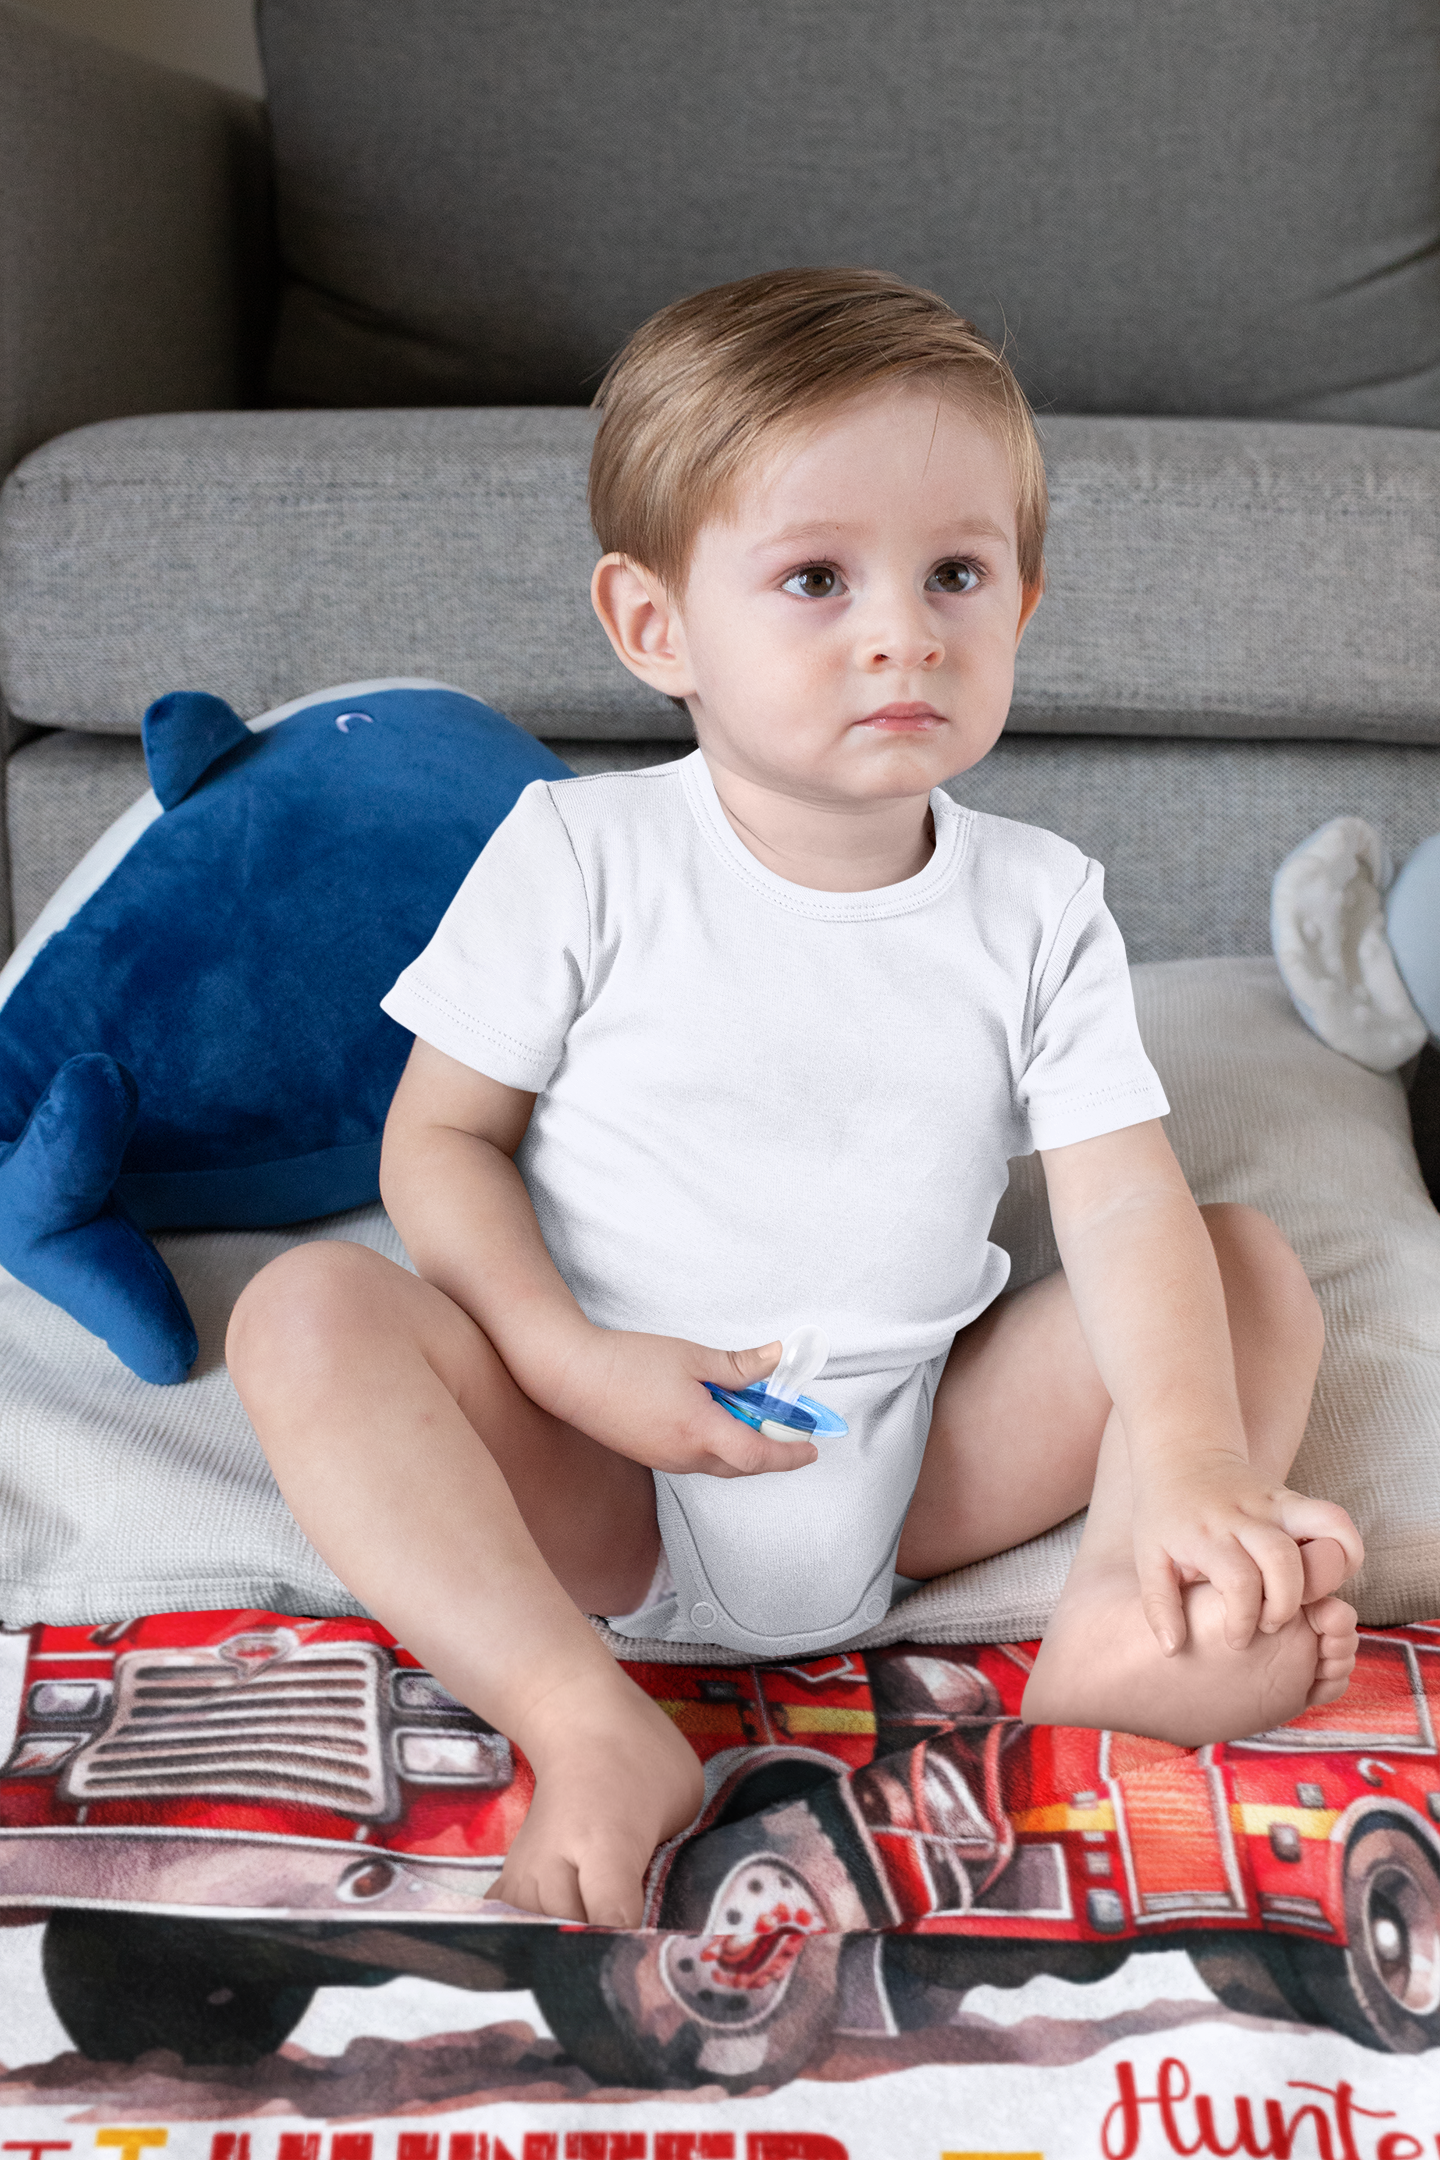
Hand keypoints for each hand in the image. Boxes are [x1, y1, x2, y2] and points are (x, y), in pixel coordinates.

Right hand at [541, 1328, 817, 1478]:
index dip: (790, 1453)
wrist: (570, 1375)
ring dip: (742, 1446)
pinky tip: (714, 1416)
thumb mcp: (691, 1357)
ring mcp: (665, 1460)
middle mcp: (685, 1456)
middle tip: (790, 1427)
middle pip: (743, 1465)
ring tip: (750, 1412)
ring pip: (719, 1463)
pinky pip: (696, 1459)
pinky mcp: (651, 1456)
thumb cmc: (627, 1362)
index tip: (812, 1448)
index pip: (759, 1454)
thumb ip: (738, 1365)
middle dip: (771, 1450)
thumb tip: (776, 1359)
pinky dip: (717, 1444)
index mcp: (700, 1431)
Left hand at [1132, 1450, 1363, 1653]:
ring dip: (1326, 1576)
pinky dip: (1346, 1549)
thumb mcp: (1149, 1558)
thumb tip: (1174, 1649)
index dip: (1244, 1619)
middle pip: (1284, 1559)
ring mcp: (1273, 1502)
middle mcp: (1243, 1516)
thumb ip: (1158, 1605)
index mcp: (1206, 1534)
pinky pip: (1335, 1519)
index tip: (1236, 1639)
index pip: (1240, 1581)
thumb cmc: (1165, 1514)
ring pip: (1322, 1530)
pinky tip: (1328, 1574)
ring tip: (1306, 1600)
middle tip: (1268, 1623)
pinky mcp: (1293, 1498)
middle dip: (1285, 1605)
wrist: (1184, 1453)